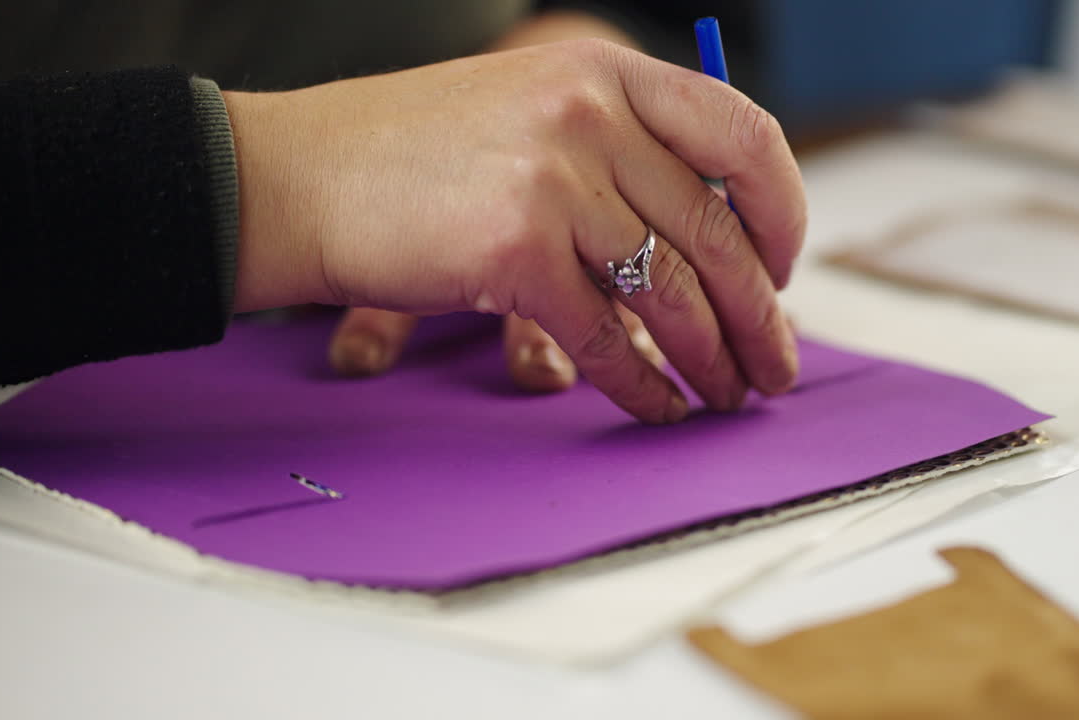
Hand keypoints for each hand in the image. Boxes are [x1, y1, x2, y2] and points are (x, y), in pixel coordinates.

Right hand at [226, 38, 805, 422]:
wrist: (295, 176)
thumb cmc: (411, 156)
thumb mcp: (530, 112)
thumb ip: (620, 150)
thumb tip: (714, 237)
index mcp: (603, 71)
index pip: (743, 135)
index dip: (781, 211)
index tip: (783, 269)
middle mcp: (589, 114)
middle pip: (715, 231)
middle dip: (759, 315)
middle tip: (777, 367)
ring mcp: (552, 180)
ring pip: (670, 291)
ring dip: (712, 359)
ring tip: (728, 397)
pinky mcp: (513, 251)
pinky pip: (606, 336)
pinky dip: (640, 384)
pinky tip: (658, 409)